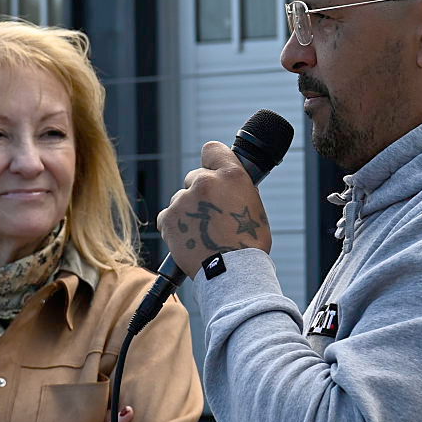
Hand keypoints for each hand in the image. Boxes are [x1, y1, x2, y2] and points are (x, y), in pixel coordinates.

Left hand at [157, 142, 271, 270]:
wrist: (233, 271)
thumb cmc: (249, 243)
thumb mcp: (253, 205)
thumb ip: (236, 189)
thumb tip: (226, 186)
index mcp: (231, 175)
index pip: (212, 149)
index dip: (211, 161)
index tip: (212, 171)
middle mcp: (205, 181)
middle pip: (194, 178)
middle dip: (200, 194)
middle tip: (212, 216)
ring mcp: (184, 199)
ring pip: (181, 199)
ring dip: (188, 212)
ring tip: (203, 234)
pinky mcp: (168, 218)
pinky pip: (168, 217)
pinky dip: (176, 227)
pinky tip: (191, 239)